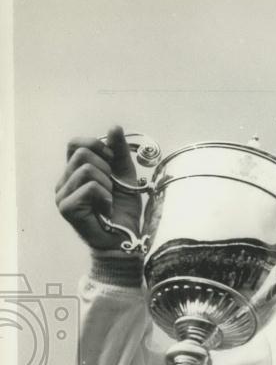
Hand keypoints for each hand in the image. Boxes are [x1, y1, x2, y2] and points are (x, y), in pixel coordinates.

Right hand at [55, 126, 141, 251]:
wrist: (125, 238)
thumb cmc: (123, 209)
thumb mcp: (125, 175)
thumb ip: (119, 152)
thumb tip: (114, 127)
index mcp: (74, 172)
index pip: (76, 143)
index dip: (97, 145)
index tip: (112, 161)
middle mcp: (63, 181)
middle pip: (82, 153)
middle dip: (106, 168)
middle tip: (111, 187)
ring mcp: (61, 195)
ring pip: (87, 169)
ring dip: (107, 185)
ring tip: (108, 201)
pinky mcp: (66, 207)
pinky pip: (89, 187)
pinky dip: (105, 197)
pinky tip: (106, 210)